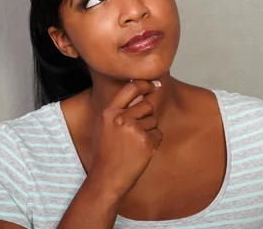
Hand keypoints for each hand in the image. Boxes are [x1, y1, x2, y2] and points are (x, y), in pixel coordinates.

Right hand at [86, 80, 162, 197]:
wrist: (107, 178)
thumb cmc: (106, 153)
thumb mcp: (104, 127)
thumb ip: (119, 110)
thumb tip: (141, 94)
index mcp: (109, 112)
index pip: (131, 88)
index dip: (145, 84)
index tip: (155, 83)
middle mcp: (121, 118)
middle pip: (147, 105)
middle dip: (146, 117)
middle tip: (134, 134)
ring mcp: (134, 129)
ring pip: (153, 120)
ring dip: (149, 131)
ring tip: (134, 145)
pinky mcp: (146, 141)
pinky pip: (158, 134)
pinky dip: (153, 142)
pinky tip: (140, 151)